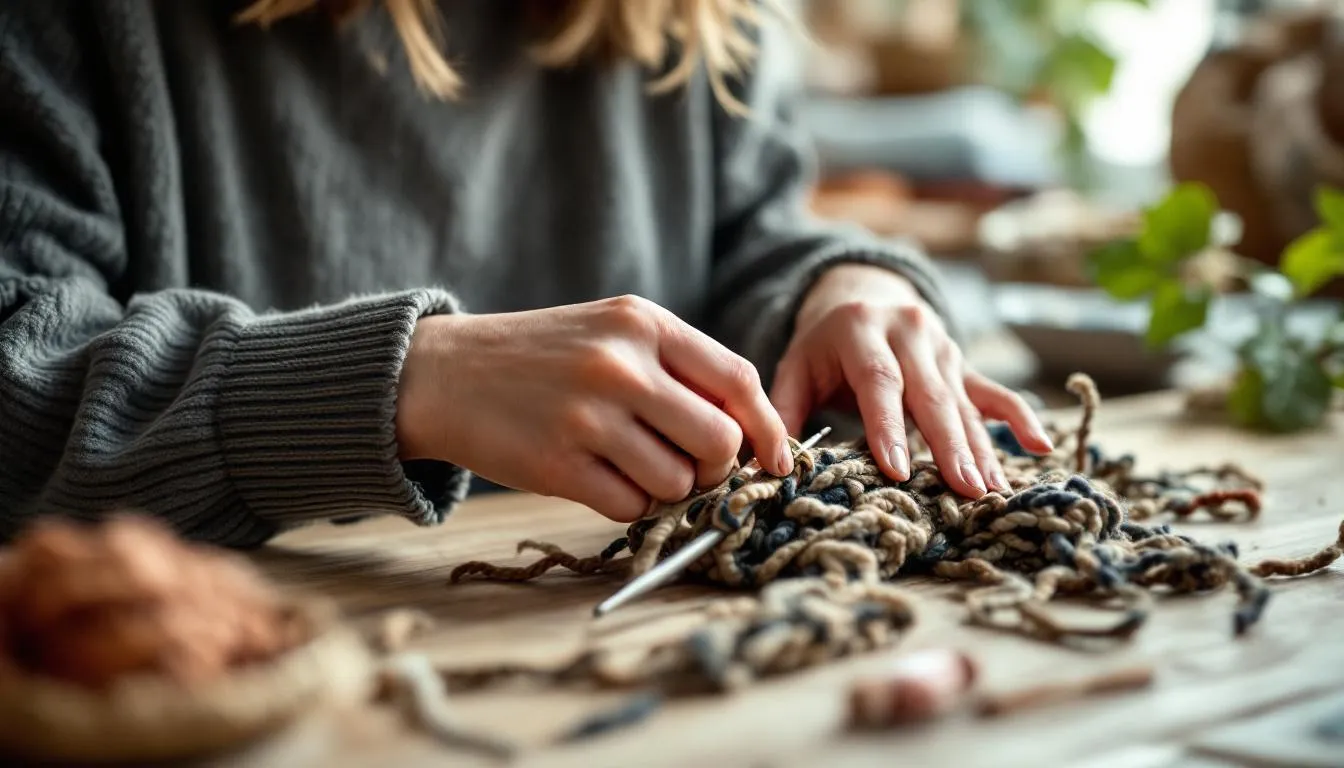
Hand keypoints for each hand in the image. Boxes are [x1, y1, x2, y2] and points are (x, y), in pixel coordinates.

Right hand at [395, 295, 792, 521]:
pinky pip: (631, 506)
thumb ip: (678, 367)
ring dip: (667, 487)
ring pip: (678, 480)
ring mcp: (588, 417)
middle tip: (691, 465)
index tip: (774, 458)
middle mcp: (621, 366)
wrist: (444, 373)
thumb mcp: (611, 332)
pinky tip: (599, 478)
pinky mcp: (558, 465)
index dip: (767, 427)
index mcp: (643, 324)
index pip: (738, 379)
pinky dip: (627, 503)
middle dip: (716, 466)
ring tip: (632, 465)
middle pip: (719, 439)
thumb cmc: (542, 357)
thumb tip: (749, 430)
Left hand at [769, 264, 1052, 497]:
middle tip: (962, 490)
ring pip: (963, 402)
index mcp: (861, 330)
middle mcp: (909, 332)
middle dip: (947, 446)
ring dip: (980, 448)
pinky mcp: (962, 362)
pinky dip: (1019, 419)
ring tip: (990, 490)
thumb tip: (774, 466)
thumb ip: (784, 411)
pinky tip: (1041, 447)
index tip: (897, 470)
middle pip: (930, 395)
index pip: (878, 381)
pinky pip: (994, 392)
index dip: (888, 427)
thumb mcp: (796, 366)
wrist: (862, 293)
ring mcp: (943, 346)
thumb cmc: (823, 345)